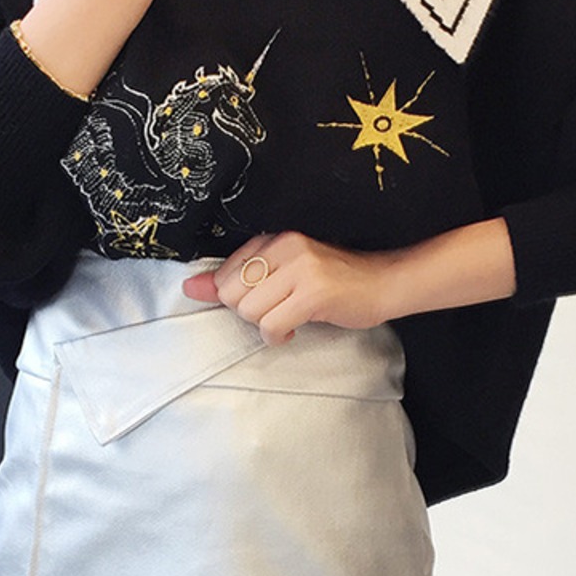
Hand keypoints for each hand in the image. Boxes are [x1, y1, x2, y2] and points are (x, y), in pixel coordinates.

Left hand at [181, 231, 396, 344]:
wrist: (385, 283)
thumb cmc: (333, 282)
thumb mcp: (284, 272)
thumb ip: (236, 278)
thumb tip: (191, 287)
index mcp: (274, 239)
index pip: (224, 273)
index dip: (239, 297)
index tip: (265, 299)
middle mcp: (285, 247)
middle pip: (231, 294)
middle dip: (250, 313)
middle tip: (278, 311)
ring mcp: (300, 269)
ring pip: (249, 311)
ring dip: (266, 325)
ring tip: (290, 318)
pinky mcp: (313, 293)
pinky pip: (271, 325)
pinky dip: (278, 336)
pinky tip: (296, 328)